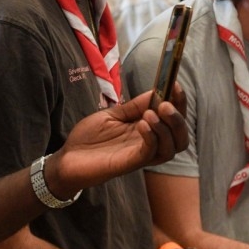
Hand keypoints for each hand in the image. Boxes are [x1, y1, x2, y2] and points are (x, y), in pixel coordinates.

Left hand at [45, 85, 187, 196]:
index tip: (176, 84)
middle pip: (181, 136)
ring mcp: (141, 155)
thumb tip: (157, 90)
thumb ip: (135, 106)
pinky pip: (150, 152)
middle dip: (179, 118)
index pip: (175, 119)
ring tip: (152, 112)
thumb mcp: (113, 114)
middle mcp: (150, 145)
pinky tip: (142, 124)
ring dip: (168, 128)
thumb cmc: (89, 137)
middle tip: (167, 104)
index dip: (180, 103)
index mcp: (149, 131)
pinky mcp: (130, 164)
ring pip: (172, 147)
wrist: (67, 158)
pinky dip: (152, 137)